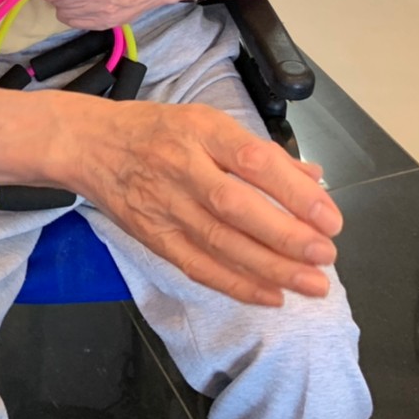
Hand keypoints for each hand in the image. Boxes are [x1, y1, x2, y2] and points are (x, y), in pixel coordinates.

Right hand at [72, 101, 339, 305]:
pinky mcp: (152, 235)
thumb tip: (314, 180)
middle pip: (236, 206)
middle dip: (286, 236)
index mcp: (201, 131)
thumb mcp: (206, 122)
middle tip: (326, 256)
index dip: (293, 192)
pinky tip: (271, 295)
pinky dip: (234, 284)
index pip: (252, 161)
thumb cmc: (156, 130)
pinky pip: (196, 266)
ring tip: (311, 285)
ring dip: (270, 268)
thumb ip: (260, 152)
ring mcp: (163, 204)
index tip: (330, 217)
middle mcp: (181, 166)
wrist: (88, 144)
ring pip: (219, 242)